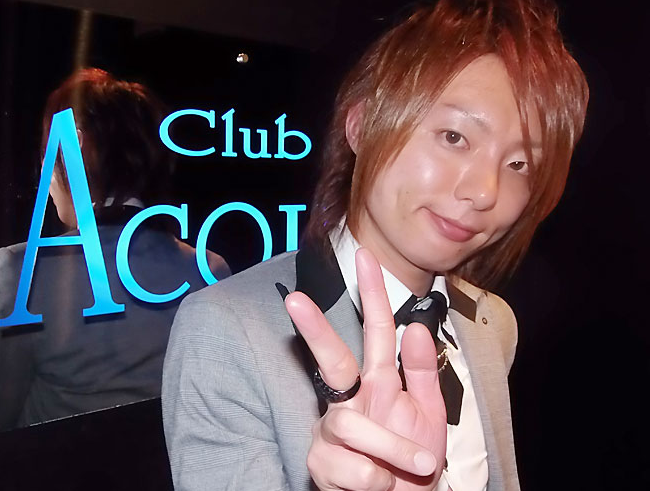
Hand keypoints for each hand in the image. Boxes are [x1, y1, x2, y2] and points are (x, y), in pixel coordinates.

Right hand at [284, 248, 446, 490]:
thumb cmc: (413, 461)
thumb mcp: (429, 414)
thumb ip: (421, 373)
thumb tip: (415, 326)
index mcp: (378, 383)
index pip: (376, 332)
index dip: (372, 294)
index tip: (365, 257)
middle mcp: (350, 400)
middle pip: (330, 359)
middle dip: (315, 329)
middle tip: (295, 301)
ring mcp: (331, 432)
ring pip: (350, 425)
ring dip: (392, 447)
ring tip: (416, 466)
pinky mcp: (321, 464)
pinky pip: (356, 468)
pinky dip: (380, 479)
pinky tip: (383, 485)